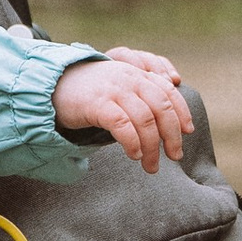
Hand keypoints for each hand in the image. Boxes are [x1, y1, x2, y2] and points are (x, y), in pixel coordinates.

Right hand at [56, 51, 192, 172]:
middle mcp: (129, 79)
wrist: (53, 86)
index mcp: (137, 75)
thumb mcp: (118, 90)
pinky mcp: (97, 103)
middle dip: (172, 134)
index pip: (168, 92)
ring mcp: (113, 90)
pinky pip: (122, 125)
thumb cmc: (89, 94)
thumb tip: (162, 126)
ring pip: (145, 120)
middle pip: (162, 107)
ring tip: (151, 165)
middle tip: (175, 156)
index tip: (189, 132)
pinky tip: (134, 155)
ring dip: (152, 147)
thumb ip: (139, 99)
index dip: (182, 112)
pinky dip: (132, 142)